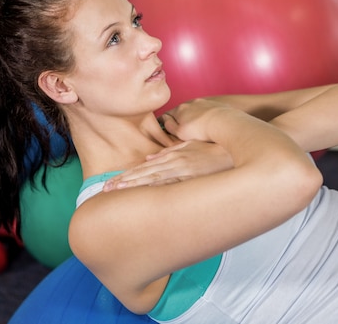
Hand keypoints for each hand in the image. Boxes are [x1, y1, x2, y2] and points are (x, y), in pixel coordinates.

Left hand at [103, 140, 232, 191]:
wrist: (232, 151)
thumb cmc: (211, 150)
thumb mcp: (188, 146)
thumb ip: (168, 151)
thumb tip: (150, 157)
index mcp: (170, 157)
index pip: (143, 168)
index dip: (126, 176)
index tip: (111, 183)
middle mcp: (172, 163)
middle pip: (143, 173)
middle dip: (124, 182)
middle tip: (105, 190)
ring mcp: (181, 170)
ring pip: (153, 178)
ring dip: (134, 184)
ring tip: (117, 191)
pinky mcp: (191, 178)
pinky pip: (171, 183)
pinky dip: (156, 186)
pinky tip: (143, 191)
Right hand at [160, 99, 233, 142]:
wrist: (224, 123)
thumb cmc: (201, 131)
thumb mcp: (180, 133)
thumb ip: (170, 126)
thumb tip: (165, 120)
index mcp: (180, 109)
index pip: (168, 114)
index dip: (167, 123)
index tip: (170, 130)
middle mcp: (191, 102)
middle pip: (182, 112)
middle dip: (182, 121)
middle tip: (187, 132)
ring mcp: (205, 102)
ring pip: (196, 111)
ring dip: (195, 118)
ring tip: (200, 130)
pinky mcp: (216, 105)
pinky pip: (208, 111)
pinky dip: (208, 117)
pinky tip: (211, 126)